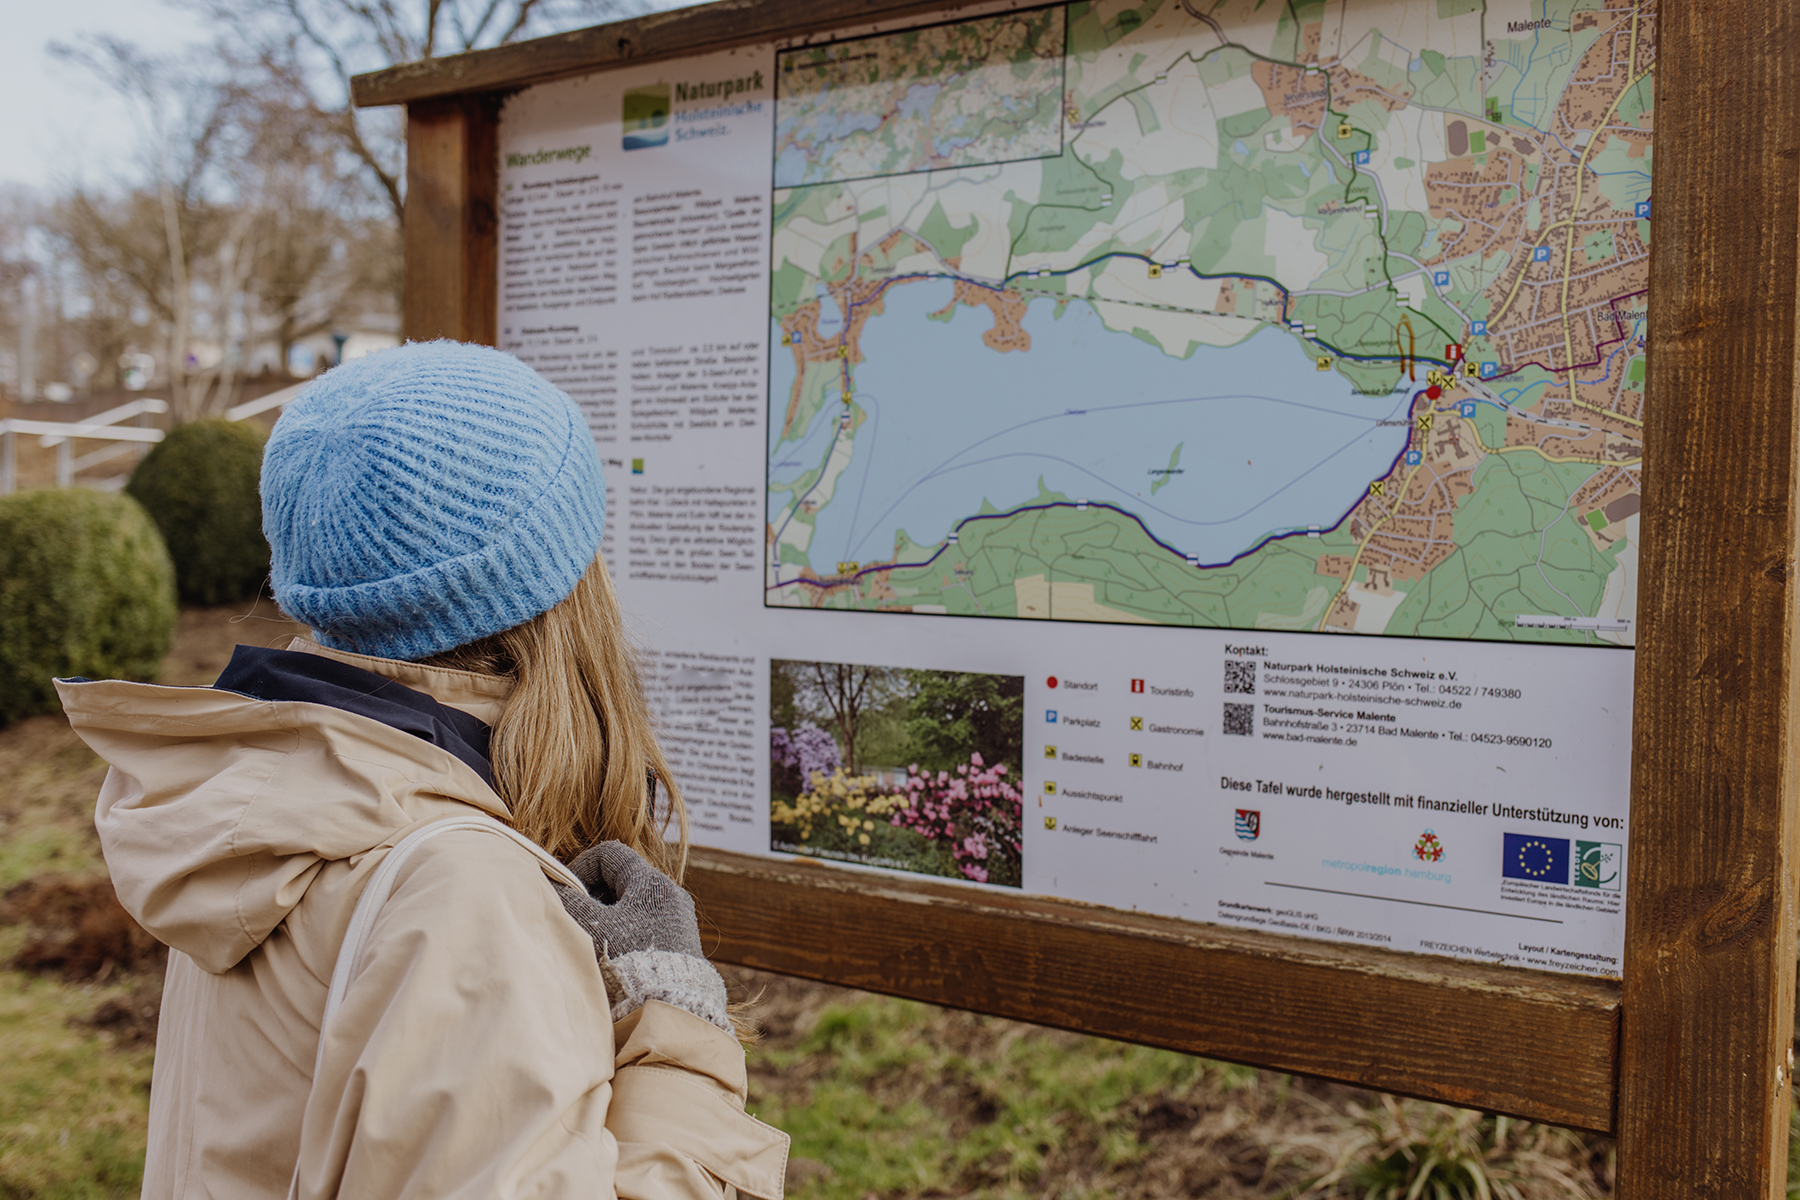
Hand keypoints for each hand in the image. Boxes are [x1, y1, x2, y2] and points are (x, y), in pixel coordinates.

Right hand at [555, 842, 727, 1029]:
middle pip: (621, 881)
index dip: (581, 867)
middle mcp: (671, 896)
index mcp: (653, 882)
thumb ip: (570, 902)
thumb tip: (551, 886)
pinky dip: (624, 937)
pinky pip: (644, 929)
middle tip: (578, 923)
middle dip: (593, 898)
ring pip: (631, 908)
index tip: (568, 894)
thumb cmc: (628, 961)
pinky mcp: (679, 947)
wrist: (668, 1006)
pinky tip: (613, 961)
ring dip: (607, 921)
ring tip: (593, 946)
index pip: (610, 854)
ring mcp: (677, 921)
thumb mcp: (592, 927)